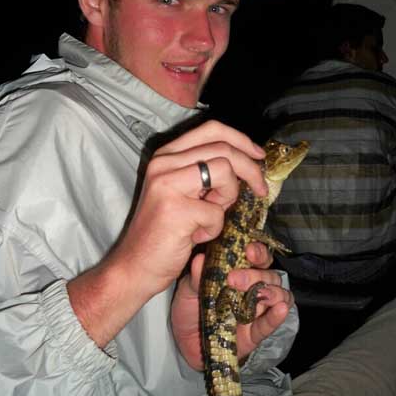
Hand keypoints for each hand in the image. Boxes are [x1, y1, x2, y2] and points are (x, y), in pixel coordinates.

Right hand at [114, 120, 267, 297]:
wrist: (134, 266)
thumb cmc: (163, 232)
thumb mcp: (183, 192)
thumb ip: (205, 173)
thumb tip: (246, 163)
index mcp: (166, 155)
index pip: (211, 129)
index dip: (240, 139)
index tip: (258, 156)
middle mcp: (163, 163)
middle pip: (223, 148)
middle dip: (250, 169)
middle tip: (260, 190)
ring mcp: (166, 183)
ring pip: (224, 171)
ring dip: (229, 198)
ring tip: (212, 216)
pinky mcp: (174, 208)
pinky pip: (216, 212)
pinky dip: (214, 228)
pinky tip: (196, 236)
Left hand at [171, 243, 293, 369]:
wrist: (183, 341)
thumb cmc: (189, 309)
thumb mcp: (189, 289)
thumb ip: (197, 276)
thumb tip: (200, 259)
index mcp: (238, 272)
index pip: (257, 257)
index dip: (258, 251)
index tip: (248, 250)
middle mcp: (250, 289)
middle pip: (269, 275)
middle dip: (256, 275)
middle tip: (234, 279)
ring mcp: (255, 310)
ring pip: (278, 296)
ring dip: (273, 292)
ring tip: (261, 293)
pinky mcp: (254, 333)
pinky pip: (270, 324)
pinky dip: (277, 316)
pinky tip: (280, 309)